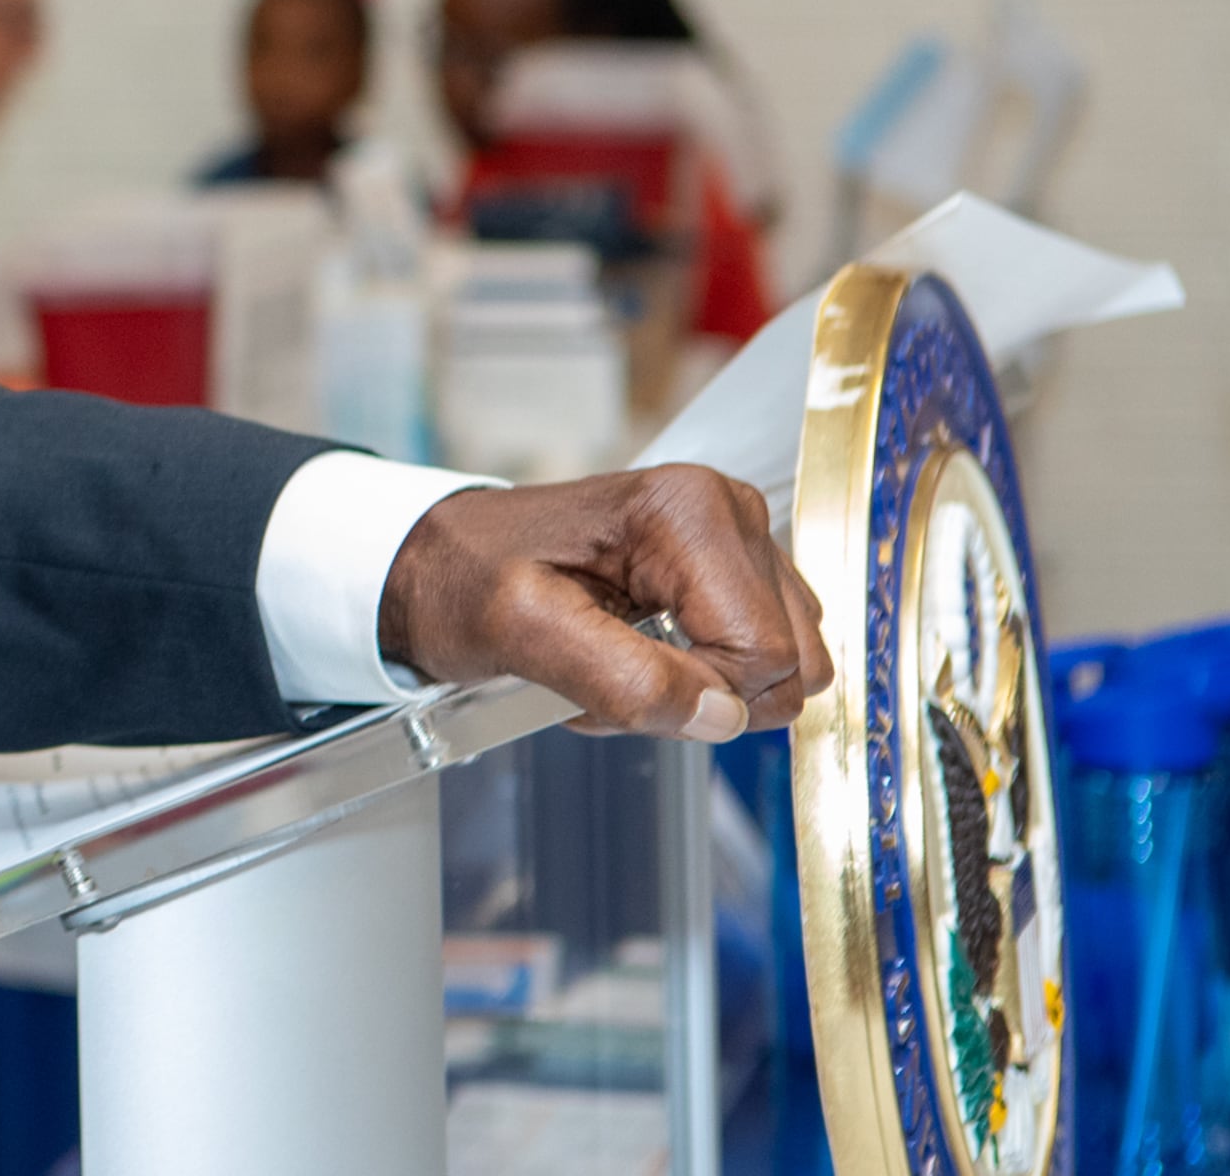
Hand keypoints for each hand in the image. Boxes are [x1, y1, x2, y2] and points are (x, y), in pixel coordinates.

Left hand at [378, 465, 831, 739]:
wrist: (440, 561)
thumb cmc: (466, 581)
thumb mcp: (520, 630)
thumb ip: (622, 677)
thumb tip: (722, 717)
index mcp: (689, 512)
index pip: (764, 654)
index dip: (698, 696)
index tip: (611, 677)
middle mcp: (730, 513)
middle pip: (789, 664)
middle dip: (701, 695)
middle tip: (606, 674)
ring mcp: (738, 540)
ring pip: (780, 669)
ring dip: (696, 690)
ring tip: (612, 662)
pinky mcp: (733, 569)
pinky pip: (756, 657)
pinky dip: (695, 676)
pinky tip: (632, 652)